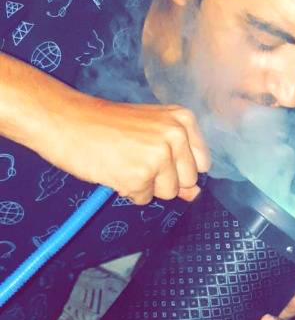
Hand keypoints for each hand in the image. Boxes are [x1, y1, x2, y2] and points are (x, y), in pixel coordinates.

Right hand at [44, 91, 210, 204]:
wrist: (68, 121)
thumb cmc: (106, 124)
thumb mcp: (150, 133)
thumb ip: (177, 161)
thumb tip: (195, 194)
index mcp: (182, 119)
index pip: (202, 163)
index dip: (179, 167)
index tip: (157, 155)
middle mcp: (175, 136)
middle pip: (187, 181)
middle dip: (164, 179)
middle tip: (136, 158)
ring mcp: (158, 157)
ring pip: (167, 193)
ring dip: (145, 185)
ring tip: (124, 161)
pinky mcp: (139, 177)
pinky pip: (142, 199)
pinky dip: (127, 190)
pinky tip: (114, 169)